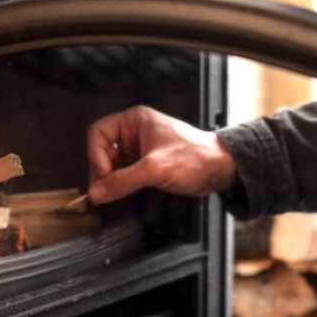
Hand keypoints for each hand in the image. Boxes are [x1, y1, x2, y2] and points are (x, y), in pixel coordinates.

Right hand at [86, 105, 236, 204]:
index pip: (98, 133)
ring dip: (111, 181)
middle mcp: (133, 132)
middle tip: (105, 192)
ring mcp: (139, 149)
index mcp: (134, 121)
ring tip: (115, 196)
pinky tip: (123, 195)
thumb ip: (123, 181)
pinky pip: (123, 175)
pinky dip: (120, 186)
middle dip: (102, 171)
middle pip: (101, 151)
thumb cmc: (195, 158)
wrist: (220, 170)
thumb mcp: (155, 169)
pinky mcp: (145, 165)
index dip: (96, 155)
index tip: (104, 177)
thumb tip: (96, 193)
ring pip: (111, 165)